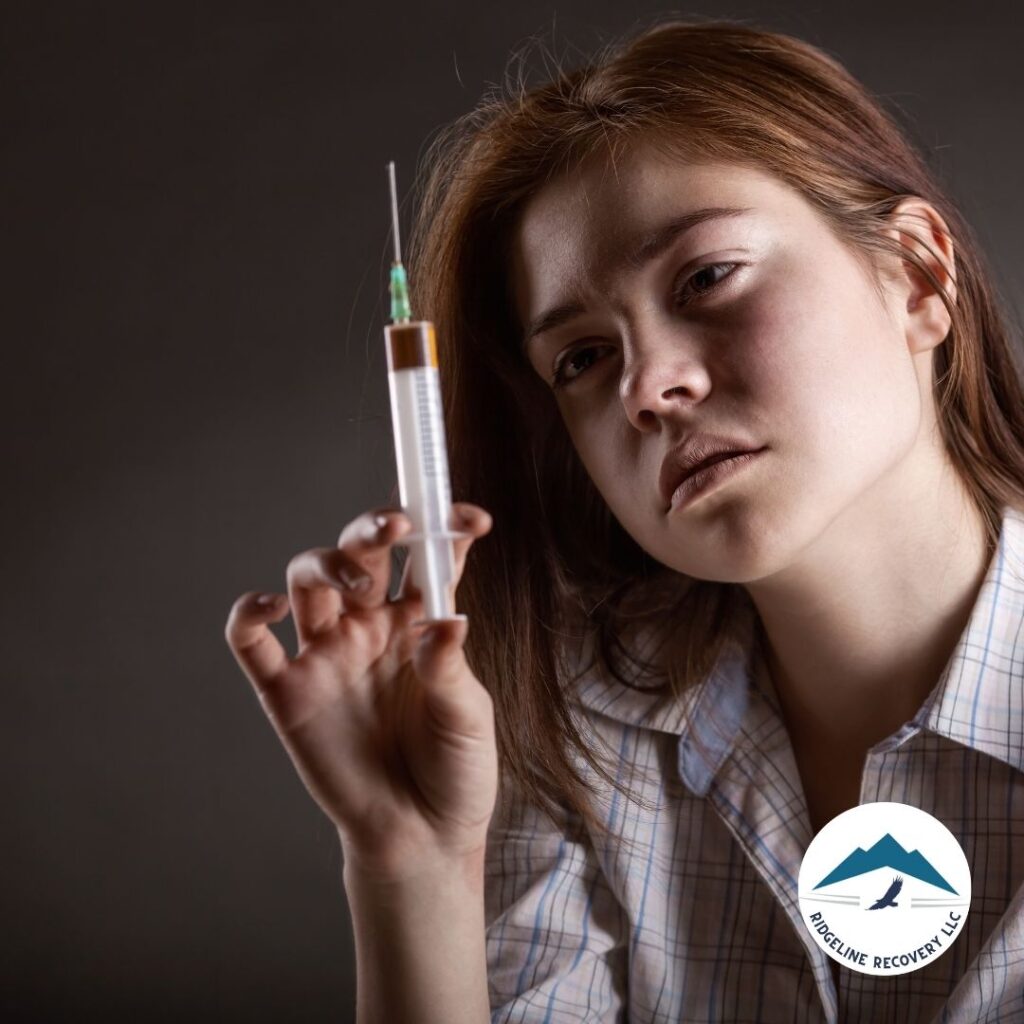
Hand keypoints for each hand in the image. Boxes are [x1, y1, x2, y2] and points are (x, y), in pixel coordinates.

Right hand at [224, 503, 496, 878]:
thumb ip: (449, 668)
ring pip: (306, 582)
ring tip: (355, 580)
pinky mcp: (287, 693)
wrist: (421, 837)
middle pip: (359, 554)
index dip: (445, 528)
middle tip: (396, 527)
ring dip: (325, 562)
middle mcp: (369, 627)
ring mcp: (326, 655)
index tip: (473, 518)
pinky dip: (247, 615)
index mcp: (418, 622)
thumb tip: (446, 620)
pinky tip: (266, 606)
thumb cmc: (455, 771)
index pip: (428, 558)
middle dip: (372, 529)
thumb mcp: (466, 717)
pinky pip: (251, 644)